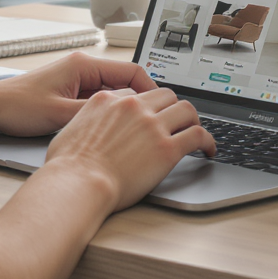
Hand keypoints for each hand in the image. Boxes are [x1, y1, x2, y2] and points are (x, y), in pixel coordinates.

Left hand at [0, 52, 157, 136]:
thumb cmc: (19, 106)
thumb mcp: (62, 114)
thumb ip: (96, 112)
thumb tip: (126, 115)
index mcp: (84, 65)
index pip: (131, 71)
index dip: (151, 90)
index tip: (161, 107)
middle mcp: (82, 68)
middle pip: (125, 82)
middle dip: (140, 102)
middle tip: (152, 122)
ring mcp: (76, 79)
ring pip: (112, 93)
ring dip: (123, 109)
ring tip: (134, 129)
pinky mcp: (70, 91)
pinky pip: (98, 100)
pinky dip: (107, 113)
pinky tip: (110, 129)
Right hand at [44, 87, 215, 211]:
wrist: (78, 184)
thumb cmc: (68, 167)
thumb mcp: (70, 130)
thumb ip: (87, 121)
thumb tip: (91, 128)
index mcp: (108, 100)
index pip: (138, 94)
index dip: (148, 106)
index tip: (153, 115)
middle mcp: (132, 107)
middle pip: (165, 95)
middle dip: (172, 108)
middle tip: (177, 121)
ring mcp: (151, 126)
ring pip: (186, 110)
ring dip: (192, 120)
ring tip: (195, 132)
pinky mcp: (167, 148)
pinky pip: (198, 135)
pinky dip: (208, 141)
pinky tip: (209, 150)